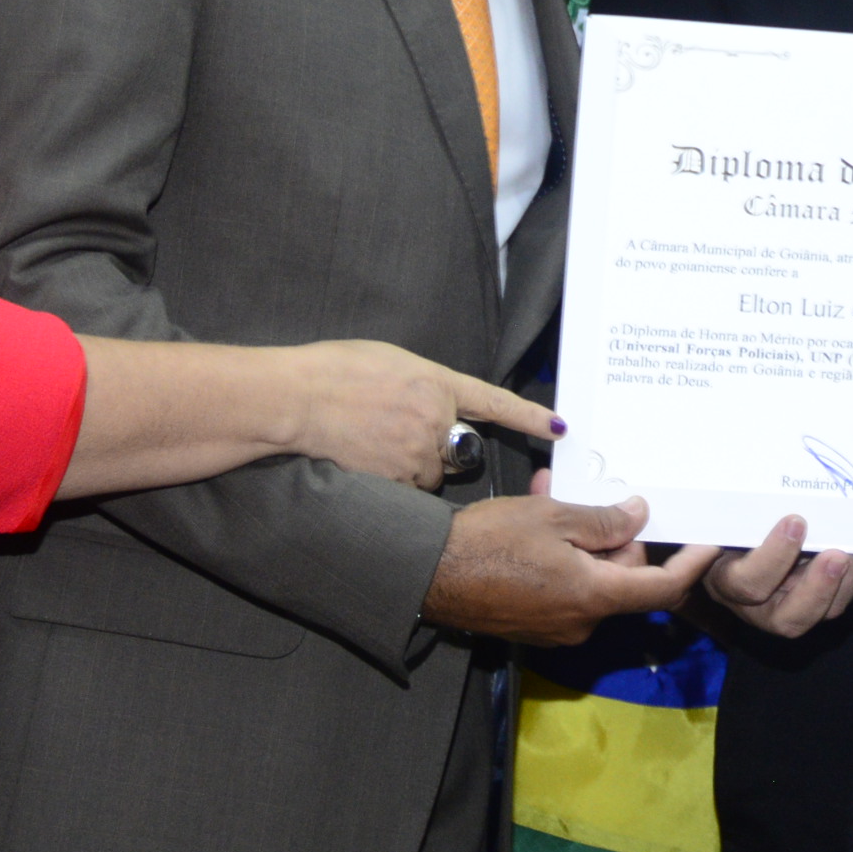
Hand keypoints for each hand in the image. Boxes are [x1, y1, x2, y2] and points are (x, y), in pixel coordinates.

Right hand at [274, 341, 559, 491]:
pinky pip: (404, 490)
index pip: (495, 402)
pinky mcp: (396, 481)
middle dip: (435, 447)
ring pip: (428, 474)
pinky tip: (361, 461)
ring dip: (409, 466)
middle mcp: (435, 420)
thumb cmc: (332, 371)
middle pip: (455, 449)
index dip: (529, 417)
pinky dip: (389, 482)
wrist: (294, 399)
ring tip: (369, 443)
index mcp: (436, 383)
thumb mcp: (389, 361)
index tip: (558, 427)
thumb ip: (422, 385)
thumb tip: (435, 401)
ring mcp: (417, 454)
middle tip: (394, 432)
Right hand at [420, 475, 716, 645]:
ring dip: (585, 539)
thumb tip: (640, 517)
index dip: (690, 565)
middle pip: (624, 579)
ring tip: (554, 496)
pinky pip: (565, 587)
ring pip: (592, 578)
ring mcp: (556, 627)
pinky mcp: (533, 624)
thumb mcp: (554, 518)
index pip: (662, 588)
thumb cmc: (489, 542)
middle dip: (620, 537)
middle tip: (601, 495)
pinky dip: (564, 556)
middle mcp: (581, 622)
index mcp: (594, 596)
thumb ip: (603, 520)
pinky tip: (539, 519)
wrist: (426, 573)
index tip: (709, 542)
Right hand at [701, 516, 852, 637]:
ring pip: (824, 612)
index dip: (772, 558)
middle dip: (818, 589)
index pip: (746, 583)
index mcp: (727, 581)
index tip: (794, 521)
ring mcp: (790, 607)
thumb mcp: (726, 518)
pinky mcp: (817, 601)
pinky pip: (841, 598)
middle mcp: (757, 606)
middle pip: (789, 620)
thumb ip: (740, 514)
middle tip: (838, 555)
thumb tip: (756, 490)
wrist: (738, 533)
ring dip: (847, 580)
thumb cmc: (728, 522)